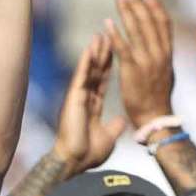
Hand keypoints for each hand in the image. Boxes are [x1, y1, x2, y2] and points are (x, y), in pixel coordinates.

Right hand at [52, 33, 124, 174]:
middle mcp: (84, 98)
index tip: (113, 51)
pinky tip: (90, 48)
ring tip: (100, 35)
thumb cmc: (89, 153)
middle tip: (106, 35)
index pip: (102, 81)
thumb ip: (114, 127)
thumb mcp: (108, 137)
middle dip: (102, 54)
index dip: (108, 66)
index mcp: (92, 106)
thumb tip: (121, 121)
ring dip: (94, 53)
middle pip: (96, 71)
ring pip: (88, 70)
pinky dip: (86, 62)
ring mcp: (78, 97)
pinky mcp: (74, 98)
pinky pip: (81, 76)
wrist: (76, 161)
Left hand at [106, 0, 174, 128]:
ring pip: (138, 31)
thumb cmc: (157, 97)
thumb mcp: (165, 72)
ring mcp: (147, 62)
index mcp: (167, 54)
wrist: (155, 117)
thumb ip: (162, 55)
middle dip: (137, 3)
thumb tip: (161, 43)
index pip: (163, 24)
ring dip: (128, 11)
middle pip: (149, 22)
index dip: (155, 6)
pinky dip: (116, 35)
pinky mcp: (133, 72)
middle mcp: (160, 54)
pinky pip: (124, 50)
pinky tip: (107, 24)